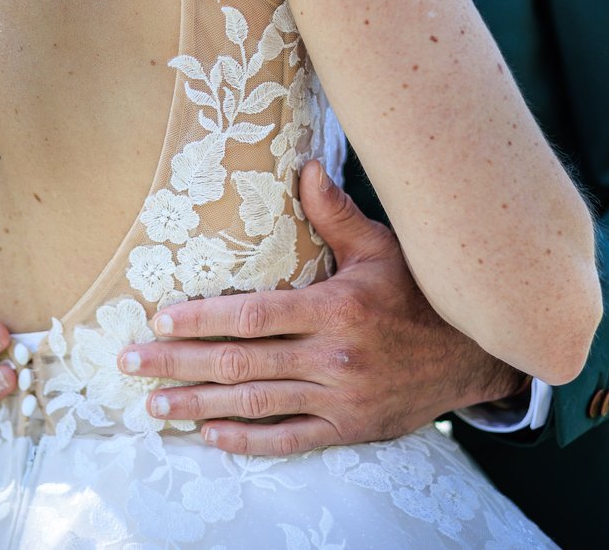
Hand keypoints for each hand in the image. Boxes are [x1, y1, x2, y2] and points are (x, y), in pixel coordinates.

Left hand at [118, 162, 527, 456]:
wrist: (476, 355)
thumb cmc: (423, 293)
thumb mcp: (384, 246)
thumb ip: (336, 213)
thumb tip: (303, 165)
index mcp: (335, 310)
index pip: (252, 316)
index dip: (201, 319)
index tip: (159, 318)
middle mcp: (332, 359)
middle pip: (239, 364)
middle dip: (178, 363)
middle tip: (132, 362)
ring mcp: (340, 399)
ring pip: (255, 404)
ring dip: (198, 405)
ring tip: (154, 403)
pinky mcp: (349, 429)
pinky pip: (289, 440)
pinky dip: (246, 441)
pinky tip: (208, 435)